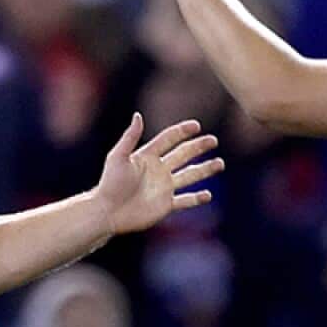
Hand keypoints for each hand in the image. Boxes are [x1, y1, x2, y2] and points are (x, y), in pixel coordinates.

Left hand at [95, 113, 223, 234]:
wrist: (107, 211)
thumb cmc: (109, 183)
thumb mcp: (118, 157)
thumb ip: (130, 137)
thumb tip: (138, 115)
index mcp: (147, 157)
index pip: (168, 140)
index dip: (181, 132)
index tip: (196, 125)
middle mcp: (158, 170)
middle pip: (182, 155)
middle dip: (198, 147)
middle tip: (213, 140)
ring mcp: (163, 188)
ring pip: (189, 176)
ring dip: (205, 169)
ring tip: (219, 163)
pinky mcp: (165, 205)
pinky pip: (185, 200)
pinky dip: (196, 198)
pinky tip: (207, 194)